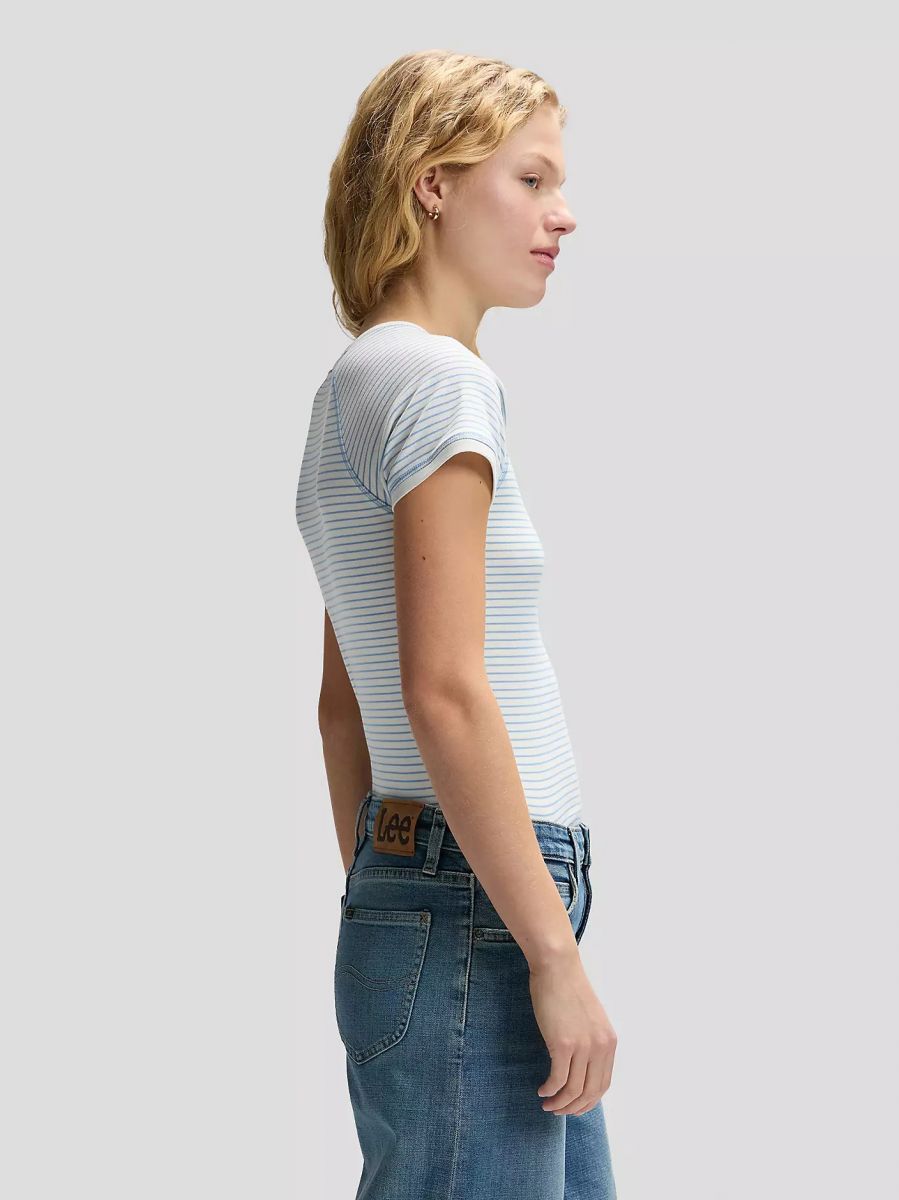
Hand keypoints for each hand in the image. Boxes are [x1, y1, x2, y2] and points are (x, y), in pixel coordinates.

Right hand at [529, 950, 616, 1114]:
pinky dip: (550, 1090)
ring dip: (560, 1103)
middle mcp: (600, 1046)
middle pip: (590, 1092)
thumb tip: (581, 1066)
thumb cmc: (568, 988)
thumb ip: (590, 1042)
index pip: (603, 1084)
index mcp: (609, 1042)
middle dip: (573, 1107)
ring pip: (573, 1090)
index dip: (588, 1101)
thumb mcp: (589, 1019)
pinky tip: (542, 1091)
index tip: (574, 1107)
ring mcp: (583, 1046)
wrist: (557, 967)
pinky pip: (557, 1079)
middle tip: (558, 1111)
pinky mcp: (563, 1043)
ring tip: (547, 1105)